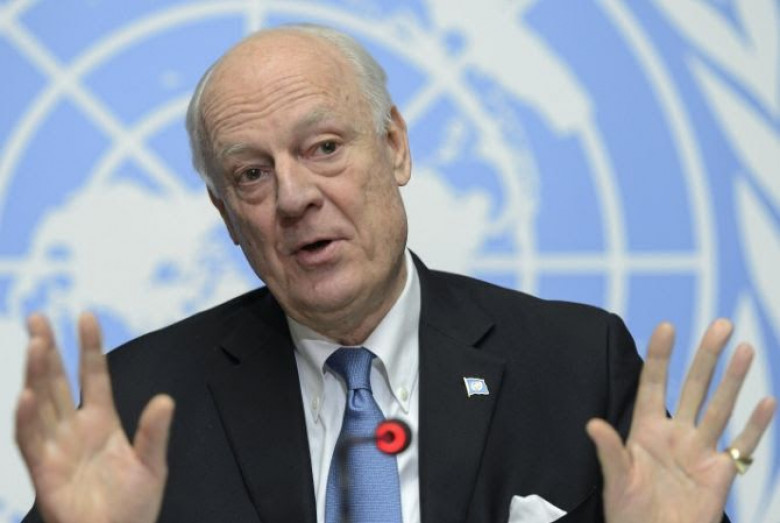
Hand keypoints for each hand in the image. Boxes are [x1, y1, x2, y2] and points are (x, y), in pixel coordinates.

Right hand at [15, 313, 174, 522]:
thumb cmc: (133, 507)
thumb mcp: (152, 465)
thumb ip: (154, 433)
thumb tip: (165, 399)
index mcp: (102, 422)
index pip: (93, 375)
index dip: (89, 347)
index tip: (86, 316)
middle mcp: (74, 429)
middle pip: (58, 382)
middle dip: (48, 349)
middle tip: (37, 317)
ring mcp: (57, 449)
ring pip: (41, 404)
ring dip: (37, 374)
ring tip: (37, 343)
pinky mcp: (45, 474)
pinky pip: (30, 442)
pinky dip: (26, 419)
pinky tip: (26, 394)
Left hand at [587, 319, 775, 522]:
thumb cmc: (629, 515)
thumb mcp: (616, 481)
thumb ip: (609, 452)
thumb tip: (592, 424)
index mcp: (646, 430)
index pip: (653, 383)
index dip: (660, 356)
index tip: (667, 326)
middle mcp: (675, 434)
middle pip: (693, 386)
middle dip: (706, 356)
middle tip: (721, 325)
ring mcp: (700, 450)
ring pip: (720, 406)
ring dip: (734, 379)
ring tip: (745, 349)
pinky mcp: (720, 472)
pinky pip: (742, 444)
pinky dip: (755, 425)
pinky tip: (767, 400)